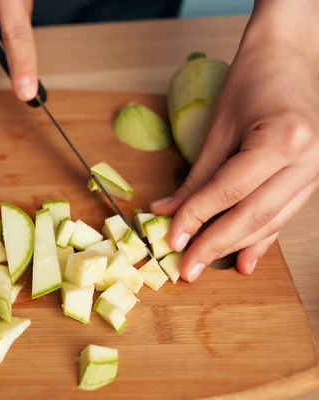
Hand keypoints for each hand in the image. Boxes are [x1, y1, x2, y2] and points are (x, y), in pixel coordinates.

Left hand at [151, 0, 318, 281]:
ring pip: (270, 221)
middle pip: (253, 214)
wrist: (289, 59)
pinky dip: (261, 239)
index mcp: (282, 140)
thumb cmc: (251, 83)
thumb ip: (195, 177)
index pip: (229, 191)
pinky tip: (243, 262)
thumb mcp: (218, 129)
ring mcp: (315, 172)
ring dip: (235, 246)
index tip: (170, 238)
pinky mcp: (313, 178)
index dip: (196, 218)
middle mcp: (306, 160)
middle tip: (185, 269)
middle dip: (214, 244)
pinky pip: (284, 216)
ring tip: (204, 265)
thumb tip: (166, 212)